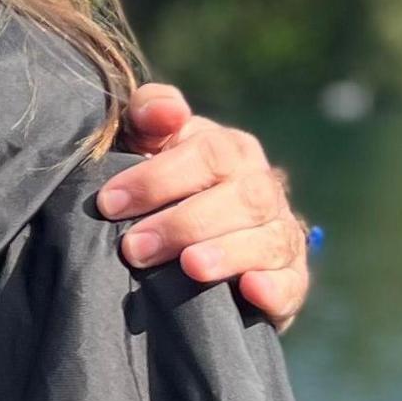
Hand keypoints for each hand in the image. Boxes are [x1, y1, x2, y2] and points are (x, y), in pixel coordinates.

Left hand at [97, 84, 311, 324]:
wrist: (196, 241)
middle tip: (135, 248)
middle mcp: (263, 188)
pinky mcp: (290, 280)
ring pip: (269, 239)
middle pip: (243, 197)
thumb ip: (149, 116)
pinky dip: (275, 287)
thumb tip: (166, 110)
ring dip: (229, 253)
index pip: (208, 154)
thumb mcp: (148, 144)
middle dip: (185, 223)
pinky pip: (292, 282)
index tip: (109, 203)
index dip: (158, 178)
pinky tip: (251, 289)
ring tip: (190, 267)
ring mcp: (281, 233)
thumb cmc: (163, 186)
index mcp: (231, 150)